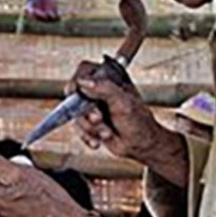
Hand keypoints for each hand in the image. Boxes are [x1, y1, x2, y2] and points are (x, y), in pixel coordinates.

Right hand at [68, 63, 188, 176]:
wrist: (141, 145)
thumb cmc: (138, 120)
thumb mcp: (123, 102)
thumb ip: (104, 88)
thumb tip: (82, 82)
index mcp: (108, 79)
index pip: (84, 71)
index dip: (77, 82)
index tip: (75, 93)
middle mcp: (97, 91)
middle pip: (75, 95)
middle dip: (86, 112)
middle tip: (99, 119)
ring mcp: (91, 107)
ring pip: (76, 115)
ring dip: (90, 128)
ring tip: (107, 133)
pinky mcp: (88, 123)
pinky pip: (77, 129)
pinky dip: (87, 137)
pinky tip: (98, 141)